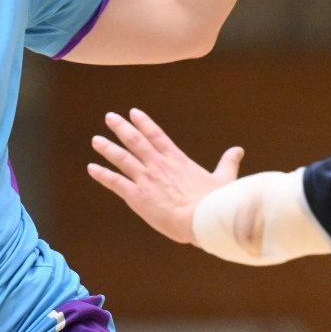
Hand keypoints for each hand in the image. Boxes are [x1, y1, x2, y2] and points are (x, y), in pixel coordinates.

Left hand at [87, 108, 242, 244]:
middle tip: (109, 117)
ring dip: (107, 148)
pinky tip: (92, 168)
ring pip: (122, 158)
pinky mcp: (137, 196)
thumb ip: (227, 162)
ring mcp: (146, 179)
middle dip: (121, 128)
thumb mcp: (224, 178)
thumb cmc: (215, 202)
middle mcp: (158, 165)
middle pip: (135, 141)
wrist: (202, 219)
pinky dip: (103, 174)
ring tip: (96, 139)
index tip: (133, 112)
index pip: (157, 135)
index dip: (144, 123)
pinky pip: (116, 182)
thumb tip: (238, 150)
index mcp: (177, 160)